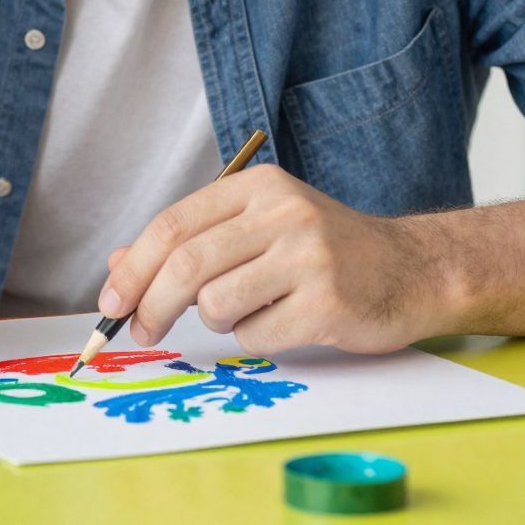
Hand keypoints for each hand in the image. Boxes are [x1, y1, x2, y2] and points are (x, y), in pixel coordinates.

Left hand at [98, 166, 445, 356]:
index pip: (173, 224)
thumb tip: (116, 265)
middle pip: (186, 264)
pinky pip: (256, 334)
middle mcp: (283, 212)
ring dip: (216, 321)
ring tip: (248, 312)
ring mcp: (309, 256)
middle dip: (150, 306)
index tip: (111, 303)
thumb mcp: (257, 229)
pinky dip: (255, 338)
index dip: (132, 268)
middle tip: (140, 332)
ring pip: (217, 304)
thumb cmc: (324, 252)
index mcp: (259, 186)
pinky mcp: (328, 302)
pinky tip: (284, 322)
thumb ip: (192, 242)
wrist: (413, 270)